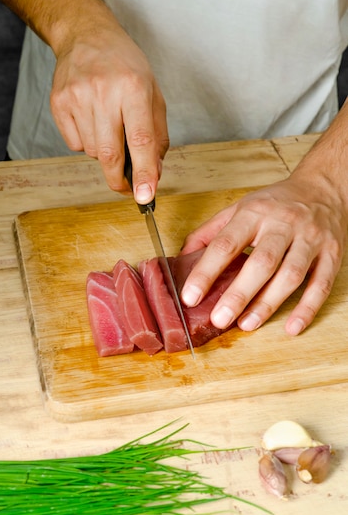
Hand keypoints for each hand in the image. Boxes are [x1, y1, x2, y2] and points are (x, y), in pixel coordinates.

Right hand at [50, 26, 168, 203]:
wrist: (86, 35)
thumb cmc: (125, 66)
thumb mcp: (152, 93)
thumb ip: (157, 136)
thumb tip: (154, 173)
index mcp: (133, 88)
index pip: (140, 140)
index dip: (144, 172)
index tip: (145, 196)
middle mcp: (104, 92)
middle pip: (109, 155)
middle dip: (120, 180)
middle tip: (128, 187)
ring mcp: (77, 98)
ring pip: (92, 152)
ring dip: (104, 153)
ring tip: (108, 125)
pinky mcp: (59, 103)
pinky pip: (74, 144)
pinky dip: (86, 142)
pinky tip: (90, 119)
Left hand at [180, 175, 347, 334]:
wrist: (322, 187)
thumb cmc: (276, 202)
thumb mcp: (239, 208)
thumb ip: (210, 232)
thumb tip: (182, 259)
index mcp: (254, 212)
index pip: (225, 244)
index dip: (206, 272)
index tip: (190, 296)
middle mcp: (283, 224)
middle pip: (261, 262)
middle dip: (238, 294)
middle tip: (219, 319)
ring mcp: (310, 239)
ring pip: (291, 275)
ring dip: (268, 304)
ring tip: (247, 324)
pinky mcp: (332, 253)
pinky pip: (320, 284)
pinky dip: (307, 308)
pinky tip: (291, 326)